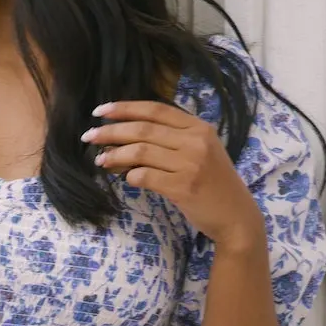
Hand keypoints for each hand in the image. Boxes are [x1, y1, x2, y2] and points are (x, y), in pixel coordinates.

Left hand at [81, 99, 264, 249]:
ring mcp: (190, 164)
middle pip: (143, 129)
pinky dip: (130, 176)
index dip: (125, 108)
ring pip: (140, 152)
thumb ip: (173, 140)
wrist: (236, 217)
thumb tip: (127, 136)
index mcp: (199, 127)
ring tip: (100, 160)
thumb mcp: (201, 152)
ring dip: (114, 155)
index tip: (101, 111)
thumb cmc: (214, 185)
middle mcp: (196, 141)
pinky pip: (145, 176)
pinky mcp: (183, 187)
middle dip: (111, 131)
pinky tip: (125, 178)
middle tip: (89, 136)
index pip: (156, 109)